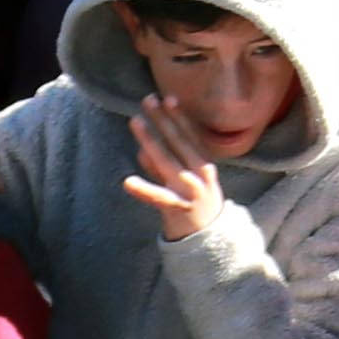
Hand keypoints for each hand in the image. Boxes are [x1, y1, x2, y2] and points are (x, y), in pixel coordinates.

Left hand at [121, 98, 225, 242]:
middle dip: (162, 120)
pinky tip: (127, 182)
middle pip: (178, 142)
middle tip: (147, 100)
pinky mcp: (177, 208)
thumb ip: (163, 166)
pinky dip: (144, 189)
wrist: (210, 240)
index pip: (190, 135)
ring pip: (167, 161)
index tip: (167, 98)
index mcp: (204, 164)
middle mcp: (199, 174)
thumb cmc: (195, 205)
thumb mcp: (185, 181)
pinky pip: (158, 197)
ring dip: (151, 140)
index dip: (178, 116)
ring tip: (136, 123)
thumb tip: (142, 150)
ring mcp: (189, 190)